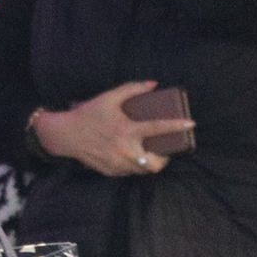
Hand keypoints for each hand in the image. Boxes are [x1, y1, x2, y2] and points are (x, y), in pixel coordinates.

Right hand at [32, 83, 171, 178]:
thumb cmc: (89, 114)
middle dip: (164, 160)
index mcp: (126, 130)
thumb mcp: (109, 97)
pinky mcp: (111, 172)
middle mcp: (124, 150)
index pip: (157, 129)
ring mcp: (117, 164)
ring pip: (143, 170)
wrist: (65, 135)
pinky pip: (129, 171)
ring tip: (147, 152)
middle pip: (155, 164)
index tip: (191, 124)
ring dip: (149, 162)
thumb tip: (153, 84)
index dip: (176, 126)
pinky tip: (130, 155)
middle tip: (163, 151)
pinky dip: (134, 165)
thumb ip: (132, 88)